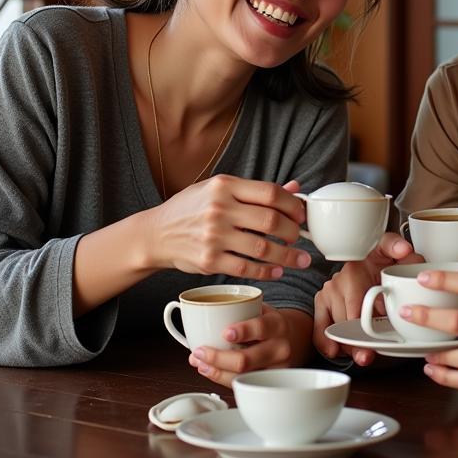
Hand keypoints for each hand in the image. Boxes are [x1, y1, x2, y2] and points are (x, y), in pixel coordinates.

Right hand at [147, 176, 310, 280]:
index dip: (293, 205)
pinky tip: (277, 271)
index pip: (270, 193)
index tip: (302, 215)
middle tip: (300, 238)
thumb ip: (256, 191)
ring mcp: (213, 236)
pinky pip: (246, 268)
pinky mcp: (208, 261)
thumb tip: (295, 187)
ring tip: (301, 259)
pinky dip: (266, 271)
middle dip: (293, 232)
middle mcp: (219, 209)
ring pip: (262, 248)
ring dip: (288, 256)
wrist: (155, 234)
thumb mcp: (220, 189)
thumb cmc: (192, 208)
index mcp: (224, 186)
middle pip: (271, 221)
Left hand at [189, 304, 292, 387]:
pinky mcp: (267, 384)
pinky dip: (223, 379)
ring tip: (200, 363)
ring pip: (241, 377)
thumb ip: (240, 310)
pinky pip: (242, 385)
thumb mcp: (263, 310)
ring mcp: (275, 370)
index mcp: (277, 325)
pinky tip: (212, 371)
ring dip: (216, 371)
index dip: (243, 331)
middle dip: (218, 358)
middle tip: (200, 352)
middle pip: (246, 360)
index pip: (261, 328)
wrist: (294, 339)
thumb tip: (204, 311)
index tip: (225, 333)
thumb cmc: (271, 325)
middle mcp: (279, 348)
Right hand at [312, 232, 420, 364]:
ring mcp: (328, 293)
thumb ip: (397, 247)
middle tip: (368, 354)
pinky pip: (319, 327)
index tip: (371, 338)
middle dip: (358, 339)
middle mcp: (338, 281)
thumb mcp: (390, 248)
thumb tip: (403, 250)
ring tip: (362, 355)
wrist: (369, 258)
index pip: (354, 304)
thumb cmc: (380, 256)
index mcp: (354, 269)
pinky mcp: (322, 303)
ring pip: (334, 327)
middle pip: (345, 320)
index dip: (363, 324)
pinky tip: (334, 351)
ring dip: (347, 345)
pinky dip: (325, 342)